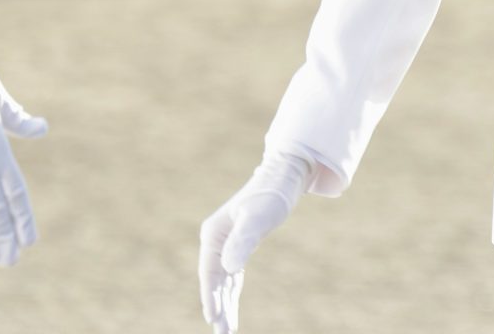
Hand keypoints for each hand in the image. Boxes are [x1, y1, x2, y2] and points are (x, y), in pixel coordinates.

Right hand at [198, 152, 311, 332]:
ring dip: (223, 303)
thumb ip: (243, 241)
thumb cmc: (271, 195)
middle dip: (216, 306)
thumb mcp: (258, 218)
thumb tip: (227, 268)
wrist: (284, 176)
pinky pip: (231, 276)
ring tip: (226, 329)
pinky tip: (231, 309)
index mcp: (213, 234)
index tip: (213, 319)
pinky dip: (231, 293)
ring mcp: (226, 244)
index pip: (209, 273)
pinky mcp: (239, 246)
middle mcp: (215, 240)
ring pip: (222, 281)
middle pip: (213, 280)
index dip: (210, 296)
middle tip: (221, 332)